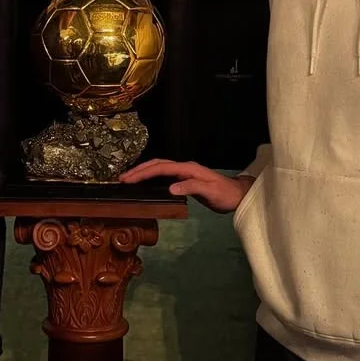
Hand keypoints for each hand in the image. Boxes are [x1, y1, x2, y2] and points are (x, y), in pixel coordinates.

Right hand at [119, 159, 253, 213]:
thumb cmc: (225, 195)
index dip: (144, 173)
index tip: (129, 179)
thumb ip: (191, 188)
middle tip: (122, 178)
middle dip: (139, 170)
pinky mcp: (185, 179)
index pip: (161, 168)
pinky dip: (151, 176)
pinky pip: (164, 175)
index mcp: (188, 168)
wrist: (237, 196)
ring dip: (143, 172)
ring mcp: (184, 172)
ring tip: (128, 179)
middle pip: (157, 164)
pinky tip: (145, 182)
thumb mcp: (210, 192)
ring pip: (159, 168)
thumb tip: (171, 188)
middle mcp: (184, 168)